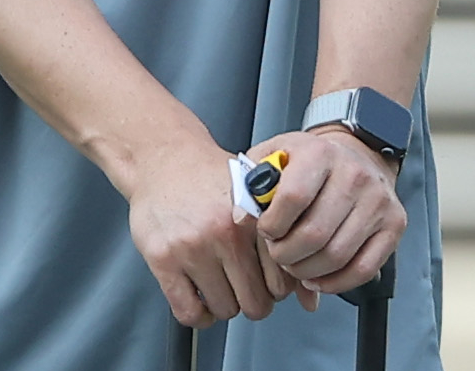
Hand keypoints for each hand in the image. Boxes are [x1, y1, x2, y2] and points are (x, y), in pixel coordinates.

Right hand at [125, 136, 278, 328]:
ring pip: (224, 310)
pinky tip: (200, 299)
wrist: (165, 159)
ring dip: (225, 306)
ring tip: (222, 287)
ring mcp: (193, 249)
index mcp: (254, 218)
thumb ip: (285, 240)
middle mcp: (226, 234)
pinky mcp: (163, 261)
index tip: (271, 283)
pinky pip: (189, 312)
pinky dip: (198, 316)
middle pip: (256, 303)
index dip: (279, 288)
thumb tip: (311, 299)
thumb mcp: (255, 197)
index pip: (283, 279)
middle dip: (255, 303)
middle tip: (249, 291)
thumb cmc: (212, 179)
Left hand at [247, 127, 404, 299]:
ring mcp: (378, 200)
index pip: (292, 199)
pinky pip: (364, 269)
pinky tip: (318, 277)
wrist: (356, 153)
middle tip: (278, 254)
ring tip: (295, 265)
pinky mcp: (395, 223)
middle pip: (314, 235)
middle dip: (286, 256)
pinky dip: (336, 283)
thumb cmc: (307, 163)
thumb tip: (241, 220)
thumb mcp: (272, 157)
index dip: (271, 226)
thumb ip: (248, 185)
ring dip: (307, 272)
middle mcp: (355, 174)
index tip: (266, 231)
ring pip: (337, 256)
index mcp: (320, 154)